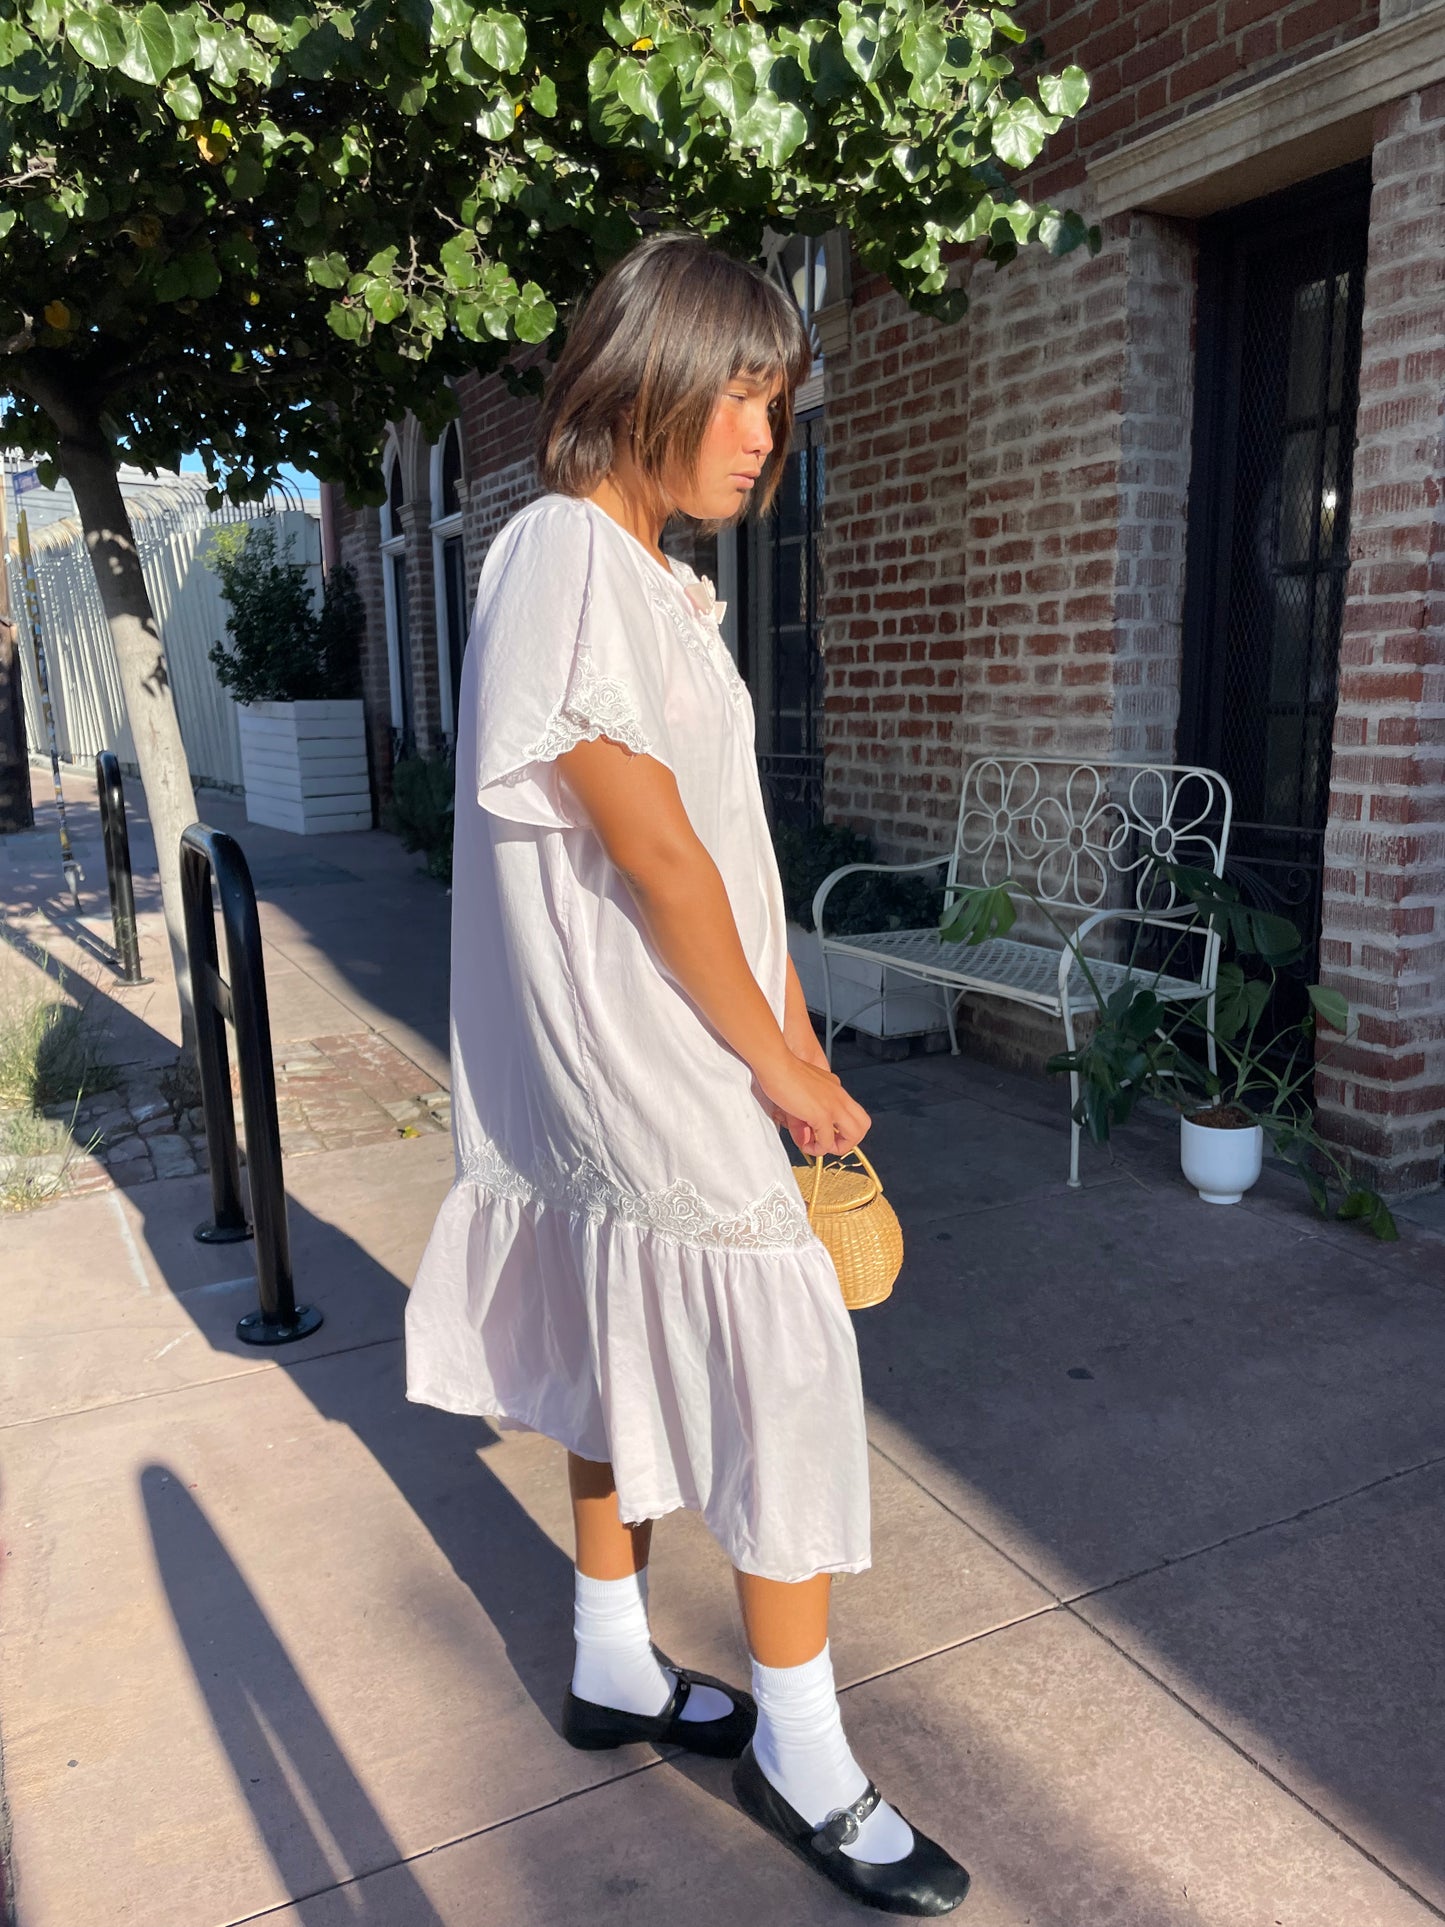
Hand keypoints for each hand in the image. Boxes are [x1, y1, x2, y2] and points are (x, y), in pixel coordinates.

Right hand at [755, 1046, 870, 1159]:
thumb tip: (804, 1141)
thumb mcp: (797, 1098)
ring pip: (854, 1135)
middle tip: (829, 1144)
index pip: (852, 1113)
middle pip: (863, 1125)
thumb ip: (802, 1122)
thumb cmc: (782, 1073)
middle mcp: (839, 1097)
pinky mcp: (822, 1114)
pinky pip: (827, 1141)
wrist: (776, 1064)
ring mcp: (833, 1105)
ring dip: (838, 1148)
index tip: (824, 1134)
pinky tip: (806, 1146)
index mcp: (835, 1089)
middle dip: (849, 1141)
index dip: (842, 1129)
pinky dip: (818, 1150)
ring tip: (819, 1148)